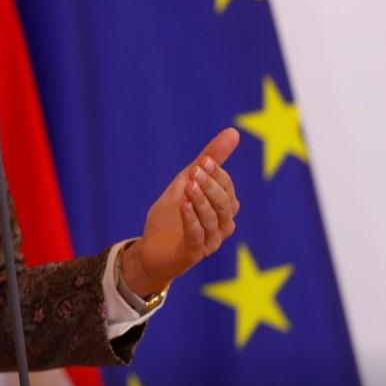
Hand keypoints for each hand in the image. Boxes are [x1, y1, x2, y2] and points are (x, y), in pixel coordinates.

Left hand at [121, 128, 240, 296]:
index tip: (203, 160)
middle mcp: (222, 227)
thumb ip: (209, 160)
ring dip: (201, 200)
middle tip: (196, 171)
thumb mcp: (186, 182)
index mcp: (223, 209)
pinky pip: (196, 237)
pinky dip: (191, 220)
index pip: (228, 188)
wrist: (151, 247)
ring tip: (189, 185)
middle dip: (211, 186)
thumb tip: (234, 132)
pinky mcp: (192, 254)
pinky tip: (183, 205)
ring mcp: (209, 243)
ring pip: (212, 220)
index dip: (217, 174)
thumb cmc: (173, 214)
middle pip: (225, 205)